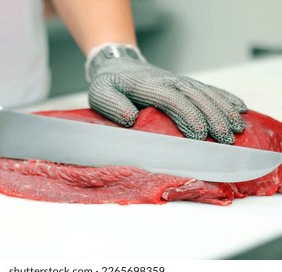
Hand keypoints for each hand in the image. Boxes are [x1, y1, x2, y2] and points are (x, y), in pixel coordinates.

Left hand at [86, 44, 247, 143]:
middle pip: (195, 97)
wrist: (118, 65)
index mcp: (147, 86)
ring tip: (237, 128)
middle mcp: (168, 81)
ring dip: (223, 109)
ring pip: (206, 92)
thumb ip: (113, 105)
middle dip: (213, 117)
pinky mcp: (185, 83)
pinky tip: (239, 108)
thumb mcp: (101, 94)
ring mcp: (178, 80)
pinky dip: (225, 97)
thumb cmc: (109, 85)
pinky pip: (208, 88)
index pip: (172, 100)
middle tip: (226, 139)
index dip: (188, 116)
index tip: (200, 135)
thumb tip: (131, 118)